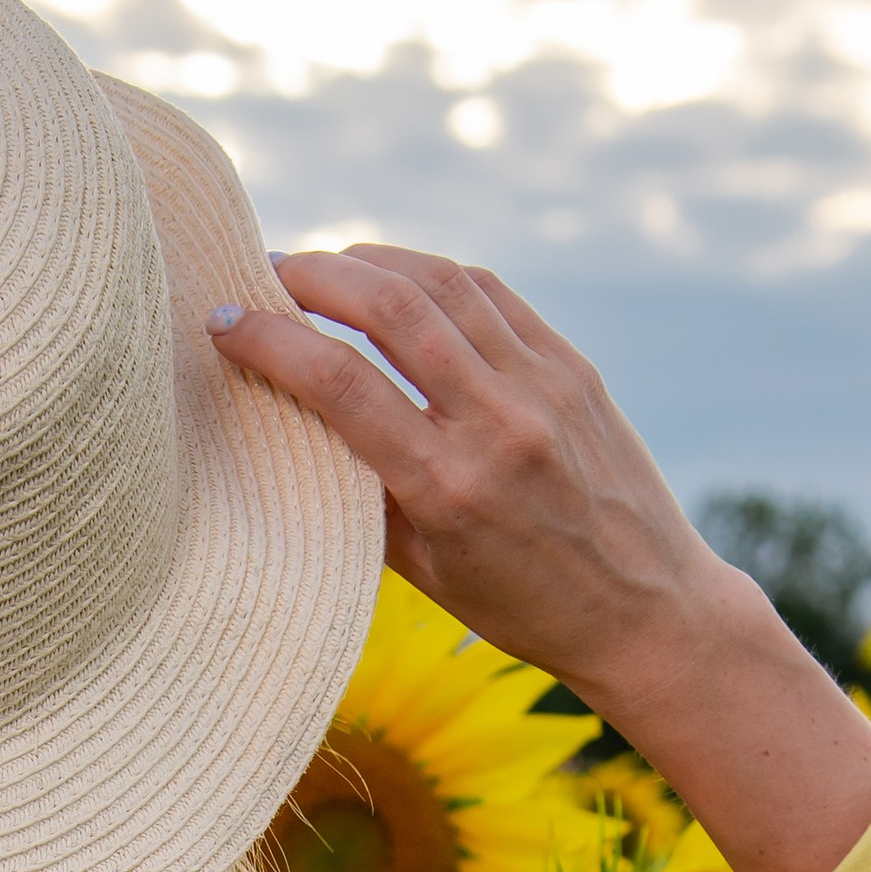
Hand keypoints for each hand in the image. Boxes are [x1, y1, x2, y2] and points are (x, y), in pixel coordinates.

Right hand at [214, 247, 870, 871]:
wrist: (647, 610)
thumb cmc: (525, 608)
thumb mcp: (429, 573)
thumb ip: (366, 496)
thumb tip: (299, 422)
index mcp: (448, 488)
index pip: (338, 384)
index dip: (269, 339)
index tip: (222, 321)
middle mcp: (497, 425)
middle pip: (389, 306)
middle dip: (316, 274)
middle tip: (269, 272)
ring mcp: (542, 386)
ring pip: (443, 282)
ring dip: (373, 260)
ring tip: (329, 268)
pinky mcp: (573, 367)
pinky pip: (492, 295)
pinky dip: (435, 277)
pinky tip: (402, 282)